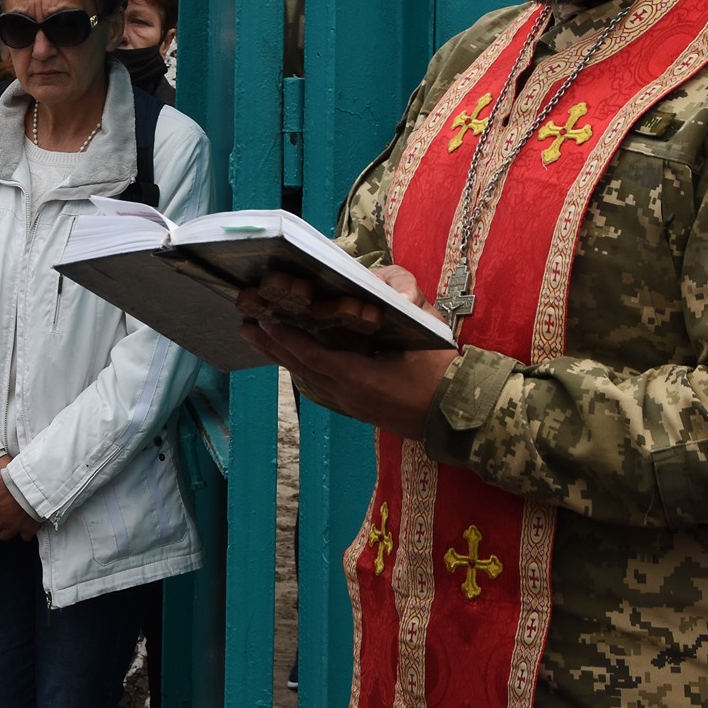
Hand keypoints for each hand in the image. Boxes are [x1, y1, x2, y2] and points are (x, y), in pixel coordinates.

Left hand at [0, 456, 39, 539]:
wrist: (41, 484)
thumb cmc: (19, 479)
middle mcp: (1, 519)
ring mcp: (14, 526)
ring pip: (3, 536)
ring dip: (4, 528)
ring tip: (10, 518)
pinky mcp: (28, 529)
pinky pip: (22, 537)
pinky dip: (23, 531)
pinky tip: (24, 522)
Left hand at [239, 263, 458, 437]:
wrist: (460, 416)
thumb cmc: (445, 373)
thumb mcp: (426, 335)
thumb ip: (406, 309)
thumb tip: (387, 291)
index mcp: (361, 379)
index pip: (313, 357)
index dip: (287, 340)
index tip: (265, 322)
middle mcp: (350, 395)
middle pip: (302, 369)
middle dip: (273, 347)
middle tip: (246, 328)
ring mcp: (353, 404)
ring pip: (309, 378)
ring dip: (284, 358)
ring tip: (259, 340)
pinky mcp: (359, 408)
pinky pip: (322, 387)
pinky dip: (303, 369)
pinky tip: (293, 361)